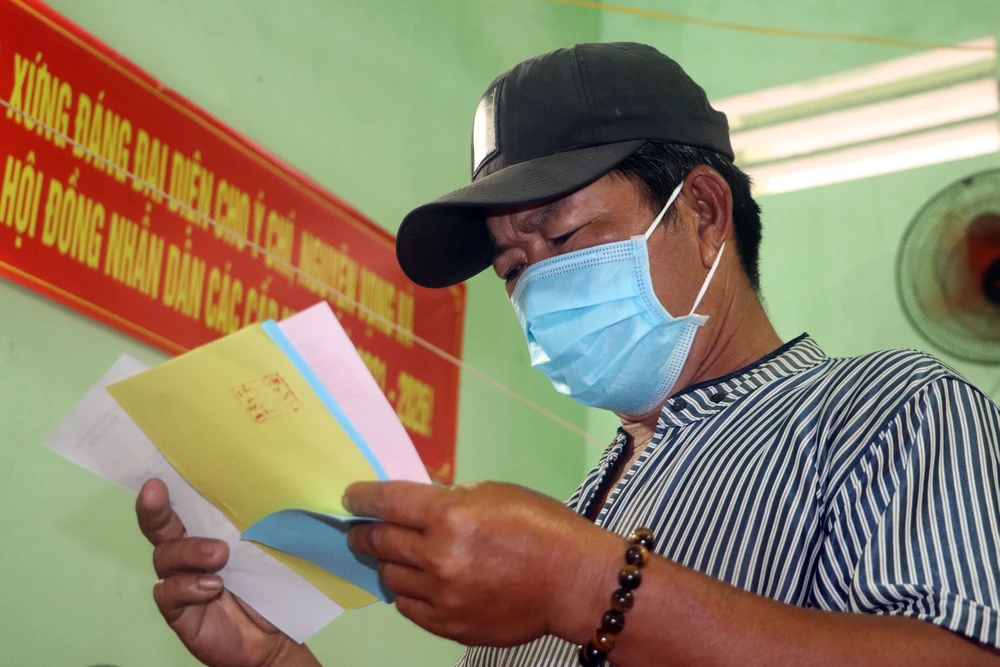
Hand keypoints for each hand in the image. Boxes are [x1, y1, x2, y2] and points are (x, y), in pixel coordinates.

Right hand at [136, 479, 304, 666]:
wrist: (274, 639)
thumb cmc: (272, 586)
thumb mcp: (271, 550)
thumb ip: (261, 526)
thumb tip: (267, 490)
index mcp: (209, 532)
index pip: (186, 507)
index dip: (169, 490)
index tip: (157, 476)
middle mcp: (189, 553)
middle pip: (161, 527)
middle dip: (155, 508)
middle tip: (155, 492)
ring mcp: (181, 581)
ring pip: (165, 556)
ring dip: (189, 551)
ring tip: (219, 555)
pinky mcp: (179, 611)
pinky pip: (167, 593)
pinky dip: (187, 586)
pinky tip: (211, 587)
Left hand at [344, 480, 620, 646]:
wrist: (574, 581)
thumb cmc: (541, 526)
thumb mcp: (494, 493)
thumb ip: (450, 500)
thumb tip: (415, 507)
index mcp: (450, 514)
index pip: (387, 502)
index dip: (362, 498)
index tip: (350, 498)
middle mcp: (438, 555)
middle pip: (380, 541)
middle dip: (363, 532)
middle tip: (359, 530)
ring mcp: (442, 595)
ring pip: (390, 577)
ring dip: (387, 563)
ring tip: (392, 556)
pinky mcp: (449, 625)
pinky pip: (409, 607)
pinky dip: (407, 592)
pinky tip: (416, 582)